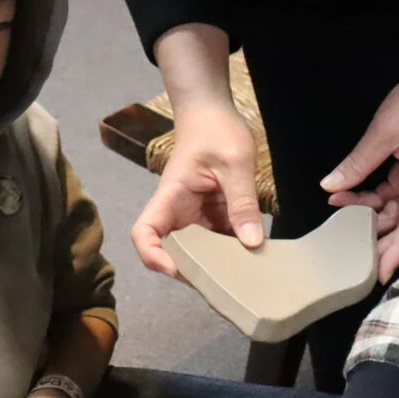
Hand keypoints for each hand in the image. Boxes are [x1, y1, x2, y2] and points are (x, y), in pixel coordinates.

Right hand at [132, 100, 263, 276]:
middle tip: (222, 285)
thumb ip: (242, 202)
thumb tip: (251, 242)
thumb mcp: (235, 162)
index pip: (144, 233)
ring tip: (242, 278)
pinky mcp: (213, 217)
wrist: (213, 112)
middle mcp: (178, 212)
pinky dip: (233, 253)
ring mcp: (195, 217)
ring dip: (216, 266)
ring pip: (198, 252)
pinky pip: (219, 242)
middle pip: (171, 252)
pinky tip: (254, 260)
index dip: (153, 256)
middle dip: (192, 271)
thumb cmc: (216, 129)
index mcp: (171, 197)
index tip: (175, 269)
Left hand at [321, 59, 398, 281]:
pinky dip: (371, 197)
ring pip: (395, 211)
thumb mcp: (385, 131)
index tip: (379, 274)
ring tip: (336, 212)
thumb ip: (358, 162)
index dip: (395, 251)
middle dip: (376, 239)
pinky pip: (393, 195)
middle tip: (348, 257)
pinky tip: (346, 194)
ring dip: (367, 213)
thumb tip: (330, 186)